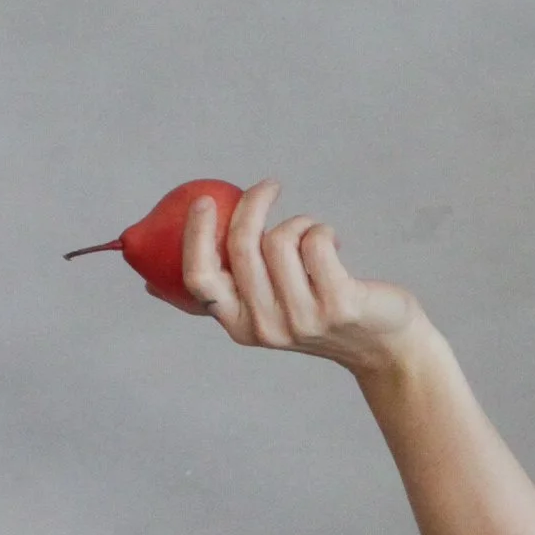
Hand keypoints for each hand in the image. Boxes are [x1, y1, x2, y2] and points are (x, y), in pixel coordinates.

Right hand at [183, 179, 424, 376]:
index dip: (197, 235)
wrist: (384, 347)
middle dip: (254, 203)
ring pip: (280, 239)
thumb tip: (150, 285)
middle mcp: (267, 326)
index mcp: (239, 326)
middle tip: (269, 186)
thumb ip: (224, 295)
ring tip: (313, 235)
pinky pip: (315, 241)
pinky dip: (323, 230)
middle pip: (242, 246)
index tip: (206, 201)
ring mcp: (303, 318)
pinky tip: (334, 244)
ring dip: (298, 223)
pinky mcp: (338, 304)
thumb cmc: (319, 316)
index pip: (201, 279)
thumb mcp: (265, 312)